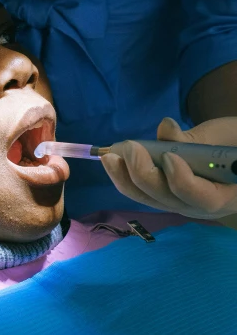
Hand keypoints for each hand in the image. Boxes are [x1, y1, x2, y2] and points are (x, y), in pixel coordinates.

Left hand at [101, 117, 236, 218]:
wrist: (230, 150)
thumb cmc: (233, 142)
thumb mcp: (223, 137)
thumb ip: (196, 139)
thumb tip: (165, 128)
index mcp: (227, 195)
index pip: (205, 199)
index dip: (184, 181)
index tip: (169, 156)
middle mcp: (201, 207)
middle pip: (169, 201)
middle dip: (145, 175)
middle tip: (130, 148)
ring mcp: (181, 204)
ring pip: (151, 200)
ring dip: (127, 178)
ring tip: (110, 157)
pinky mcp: (166, 196)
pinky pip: (144, 193)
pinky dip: (126, 178)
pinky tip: (113, 161)